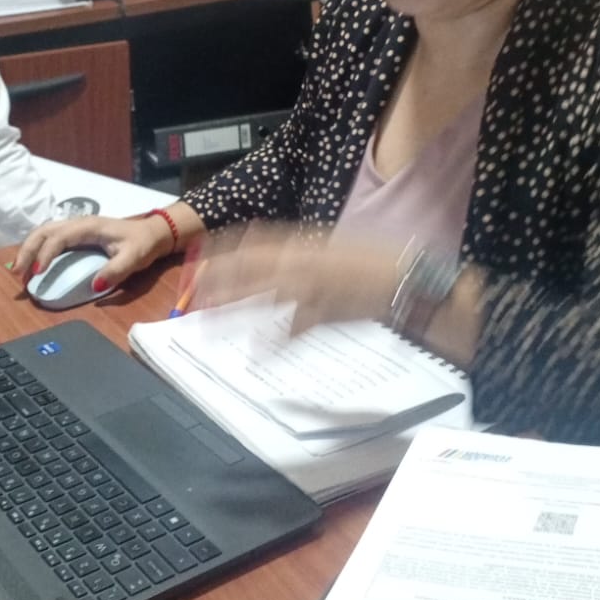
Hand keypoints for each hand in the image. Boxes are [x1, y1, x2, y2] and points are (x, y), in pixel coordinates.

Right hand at [13, 213, 176, 292]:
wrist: (153, 233)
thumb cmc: (143, 244)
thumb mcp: (134, 258)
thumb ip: (115, 271)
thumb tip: (94, 287)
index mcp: (89, 227)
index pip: (59, 237)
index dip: (46, 253)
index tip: (38, 273)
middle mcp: (78, 223)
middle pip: (43, 231)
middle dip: (27, 250)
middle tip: (17, 272)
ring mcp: (76, 228)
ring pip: (44, 232)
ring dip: (29, 249)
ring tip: (20, 271)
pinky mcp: (76, 235)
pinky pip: (51, 238)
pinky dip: (38, 249)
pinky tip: (33, 264)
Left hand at [194, 223, 399, 334]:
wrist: (406, 279)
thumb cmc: (375, 259)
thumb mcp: (334, 245)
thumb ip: (303, 253)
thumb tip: (275, 261)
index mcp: (304, 242)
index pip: (254, 243)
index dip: (225, 251)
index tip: (202, 258)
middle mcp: (302, 262)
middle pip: (250, 271)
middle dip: (218, 282)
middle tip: (192, 293)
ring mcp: (311, 289)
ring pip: (262, 300)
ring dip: (233, 313)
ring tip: (206, 327)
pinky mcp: (324, 315)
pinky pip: (291, 331)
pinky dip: (273, 345)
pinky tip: (256, 356)